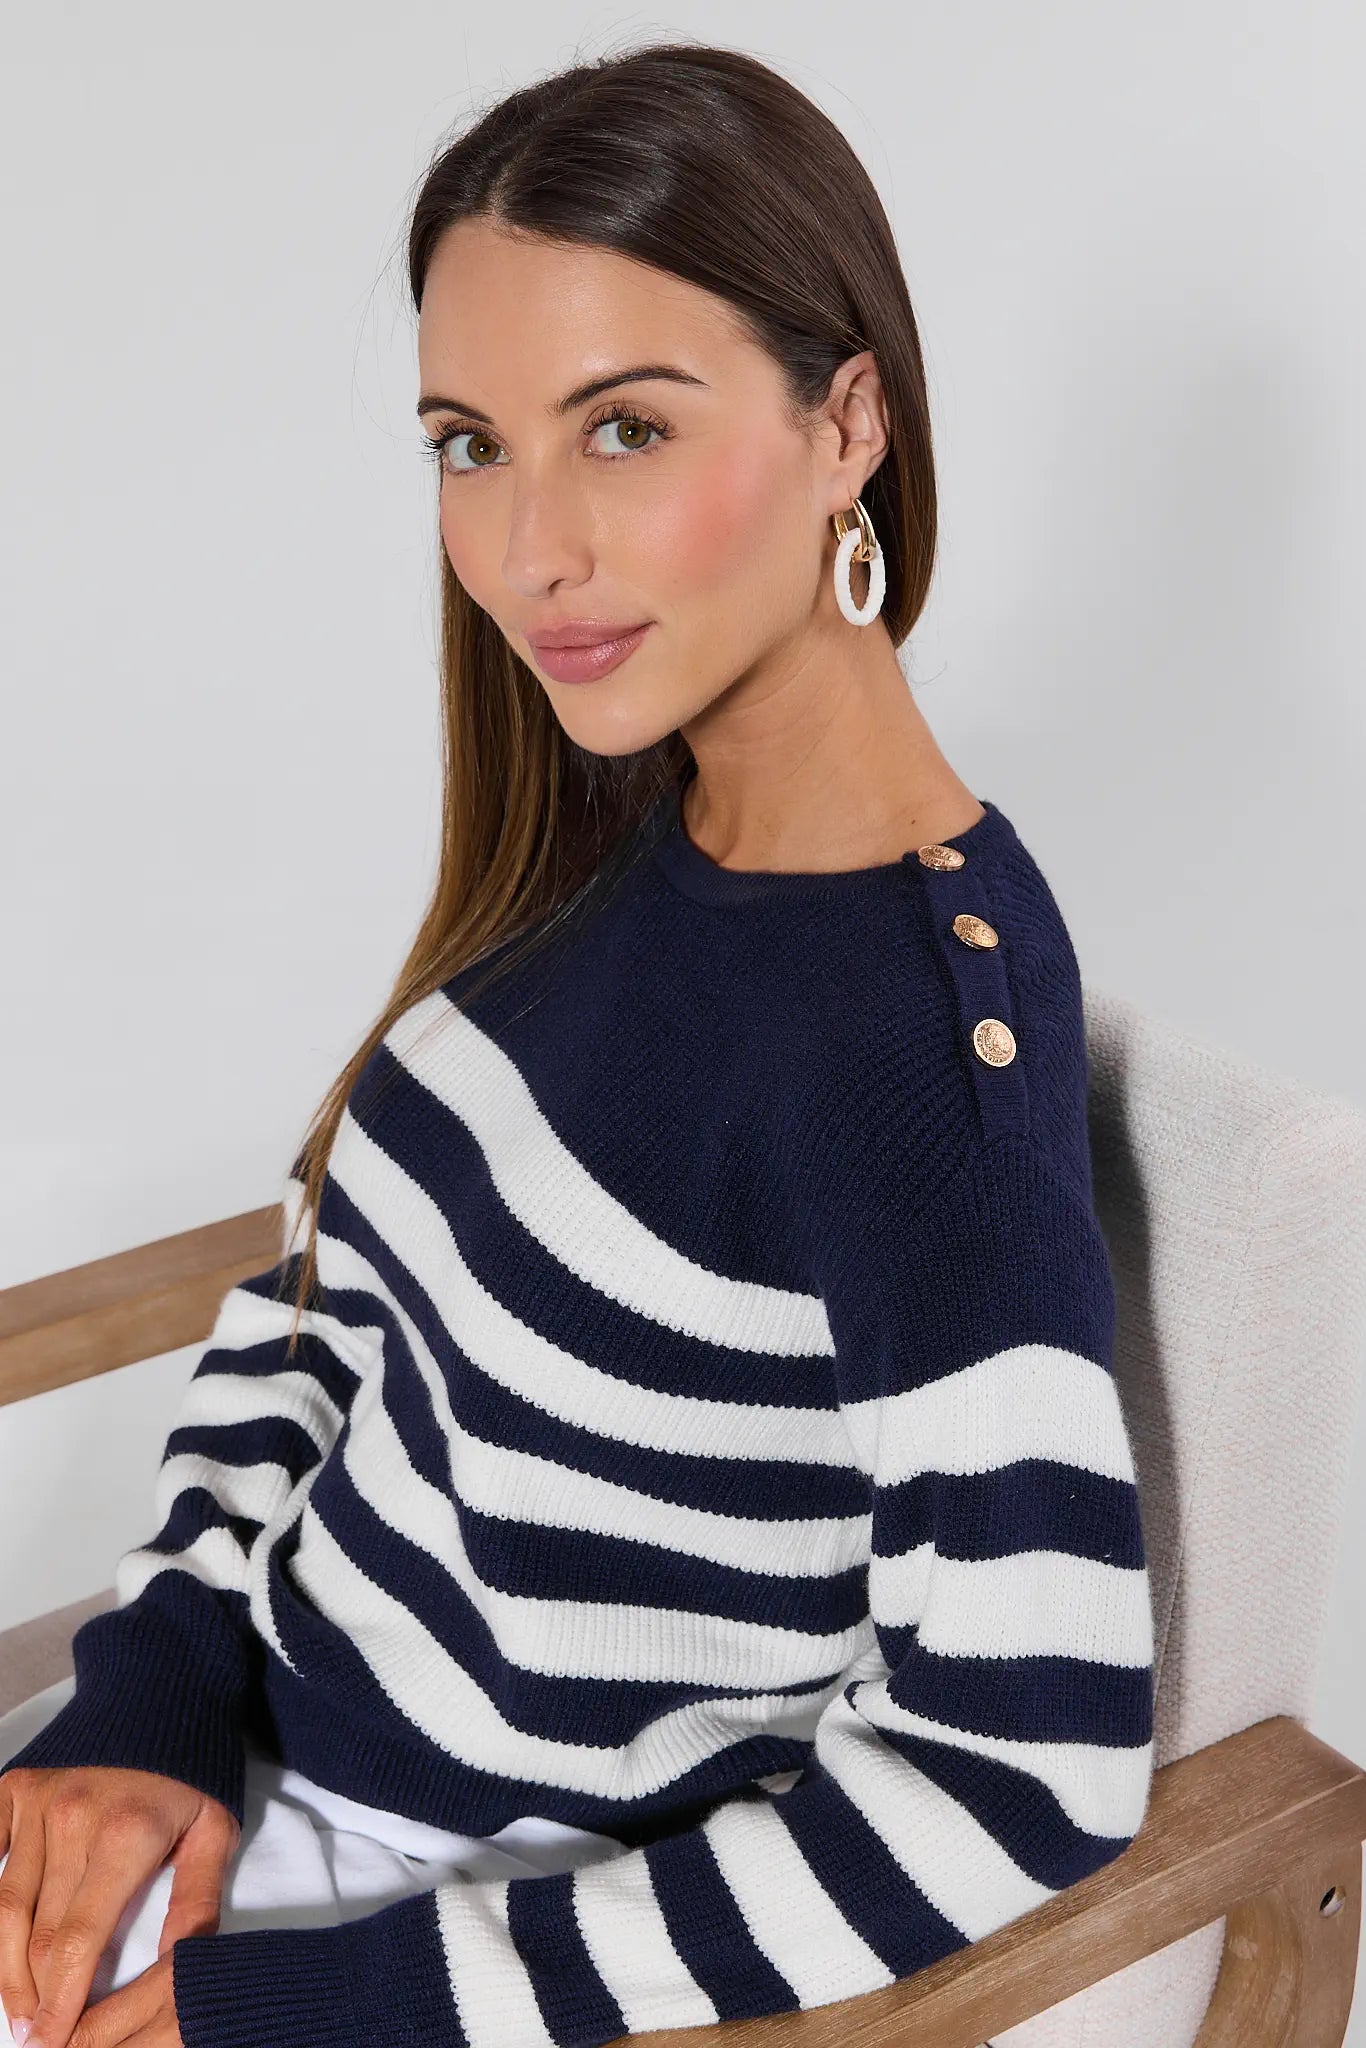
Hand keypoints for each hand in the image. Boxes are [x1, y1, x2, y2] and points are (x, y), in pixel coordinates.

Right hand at [0, 1765, 236, 2047]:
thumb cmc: (189, 1779)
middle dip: (32, 1995)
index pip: (80, 1938)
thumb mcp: (215, 1833)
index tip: (52, 2041)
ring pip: (4, 1906)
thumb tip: (177, 1967)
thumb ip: (196, 1901)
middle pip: (38, 1932)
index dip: (61, 2000)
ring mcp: (39, 1801)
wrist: (161, 1704)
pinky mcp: (15, 1789)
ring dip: (4, 1966)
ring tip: (15, 2006)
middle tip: (34, 2036)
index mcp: (126, 1834)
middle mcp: (74, 1817)